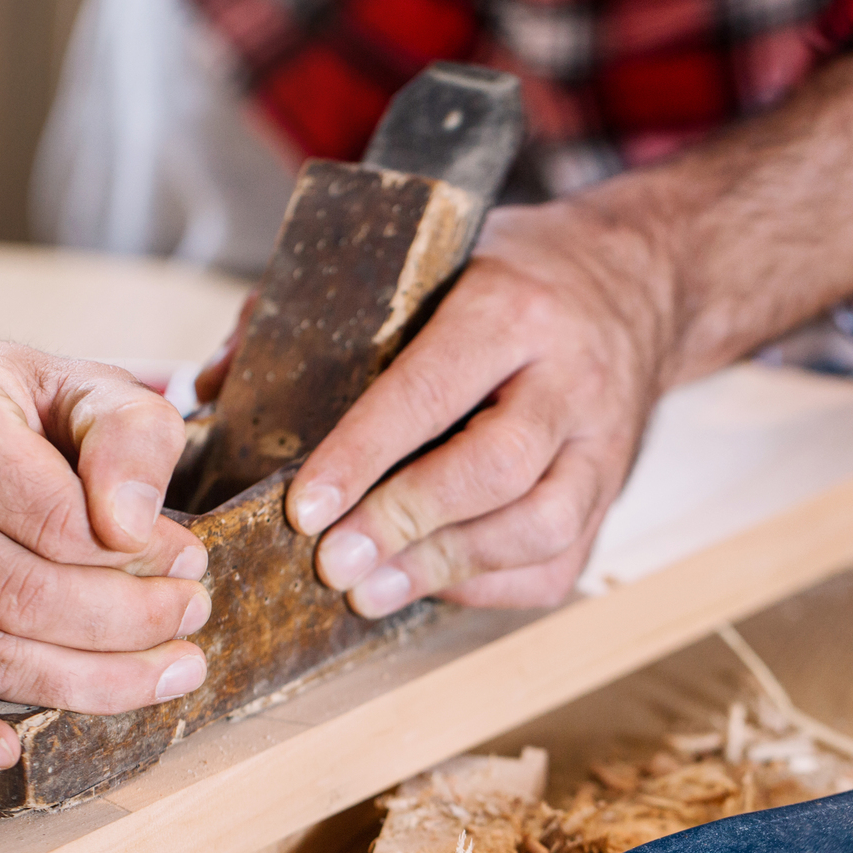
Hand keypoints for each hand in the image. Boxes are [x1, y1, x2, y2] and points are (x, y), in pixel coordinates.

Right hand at [0, 340, 212, 774]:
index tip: (189, 564)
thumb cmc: (12, 415)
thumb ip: (130, 433)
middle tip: (190, 622)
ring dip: (85, 683)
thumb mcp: (84, 387)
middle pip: (20, 598)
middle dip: (129, 626)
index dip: (142, 559)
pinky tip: (6, 746)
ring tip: (160, 671)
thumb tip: (133, 524)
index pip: (56, 521)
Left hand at [282, 198, 672, 613]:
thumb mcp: (428, 263)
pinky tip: (428, 584)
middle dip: (404, 522)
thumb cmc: (507, 278)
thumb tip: (216, 387)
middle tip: (334, 560)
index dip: (363, 456)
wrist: (636, 284)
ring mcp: (603, 444)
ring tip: (369, 589)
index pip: (432, 390)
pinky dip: (488, 588)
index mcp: (512, 308)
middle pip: (494, 468)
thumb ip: (322, 317)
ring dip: (445, 568)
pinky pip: (557, 564)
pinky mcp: (612, 495)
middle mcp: (571, 378)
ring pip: (538, 527)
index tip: (306, 507)